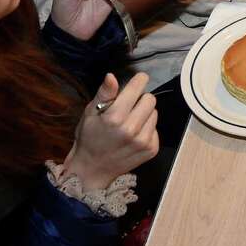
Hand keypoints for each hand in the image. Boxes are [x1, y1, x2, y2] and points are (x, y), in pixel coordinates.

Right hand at [62, 73, 157, 190]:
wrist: (92, 169)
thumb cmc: (89, 138)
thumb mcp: (90, 113)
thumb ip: (104, 94)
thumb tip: (112, 76)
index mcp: (115, 118)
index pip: (137, 88)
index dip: (139, 80)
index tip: (139, 79)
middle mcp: (131, 129)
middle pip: (150, 99)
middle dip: (140, 99)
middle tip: (129, 107)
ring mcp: (143, 141)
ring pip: (155, 113)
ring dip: (145, 114)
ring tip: (130, 122)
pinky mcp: (151, 150)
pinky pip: (156, 129)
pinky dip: (147, 129)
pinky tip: (134, 135)